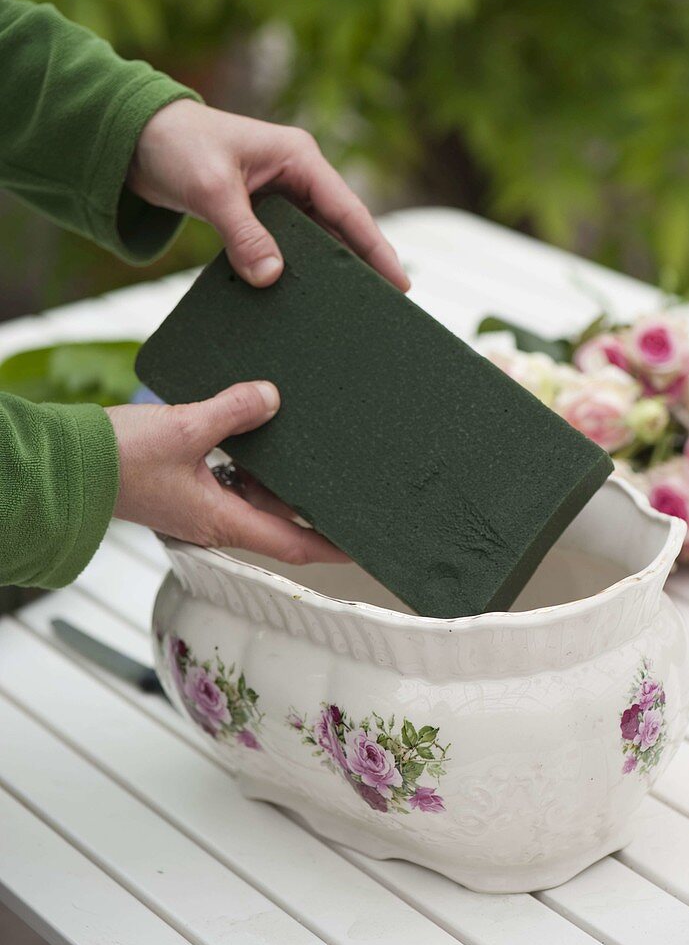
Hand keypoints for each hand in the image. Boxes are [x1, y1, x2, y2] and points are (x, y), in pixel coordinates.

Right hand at [106, 381, 344, 562]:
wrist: (69, 464)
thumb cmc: (118, 459)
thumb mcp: (184, 428)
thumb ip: (233, 411)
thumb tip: (272, 398)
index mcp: (221, 521)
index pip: (292, 544)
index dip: (331, 547)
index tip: (363, 544)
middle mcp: (215, 520)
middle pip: (279, 518)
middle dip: (313, 504)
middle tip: (349, 484)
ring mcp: (200, 505)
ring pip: (256, 496)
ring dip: (281, 478)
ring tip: (315, 452)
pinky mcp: (187, 487)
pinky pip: (233, 479)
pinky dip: (252, 463)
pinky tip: (262, 434)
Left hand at [127, 99, 409, 290]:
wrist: (134, 139)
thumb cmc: (176, 146)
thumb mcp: (212, 190)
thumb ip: (243, 233)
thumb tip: (271, 278)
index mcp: (299, 158)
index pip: (349, 210)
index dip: (376, 248)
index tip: (400, 283)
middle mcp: (296, 176)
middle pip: (339, 229)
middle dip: (358, 266)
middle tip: (381, 308)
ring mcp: (278, 196)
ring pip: (313, 241)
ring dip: (323, 271)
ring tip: (347, 311)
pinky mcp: (257, 213)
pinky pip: (284, 247)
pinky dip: (291, 270)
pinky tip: (298, 299)